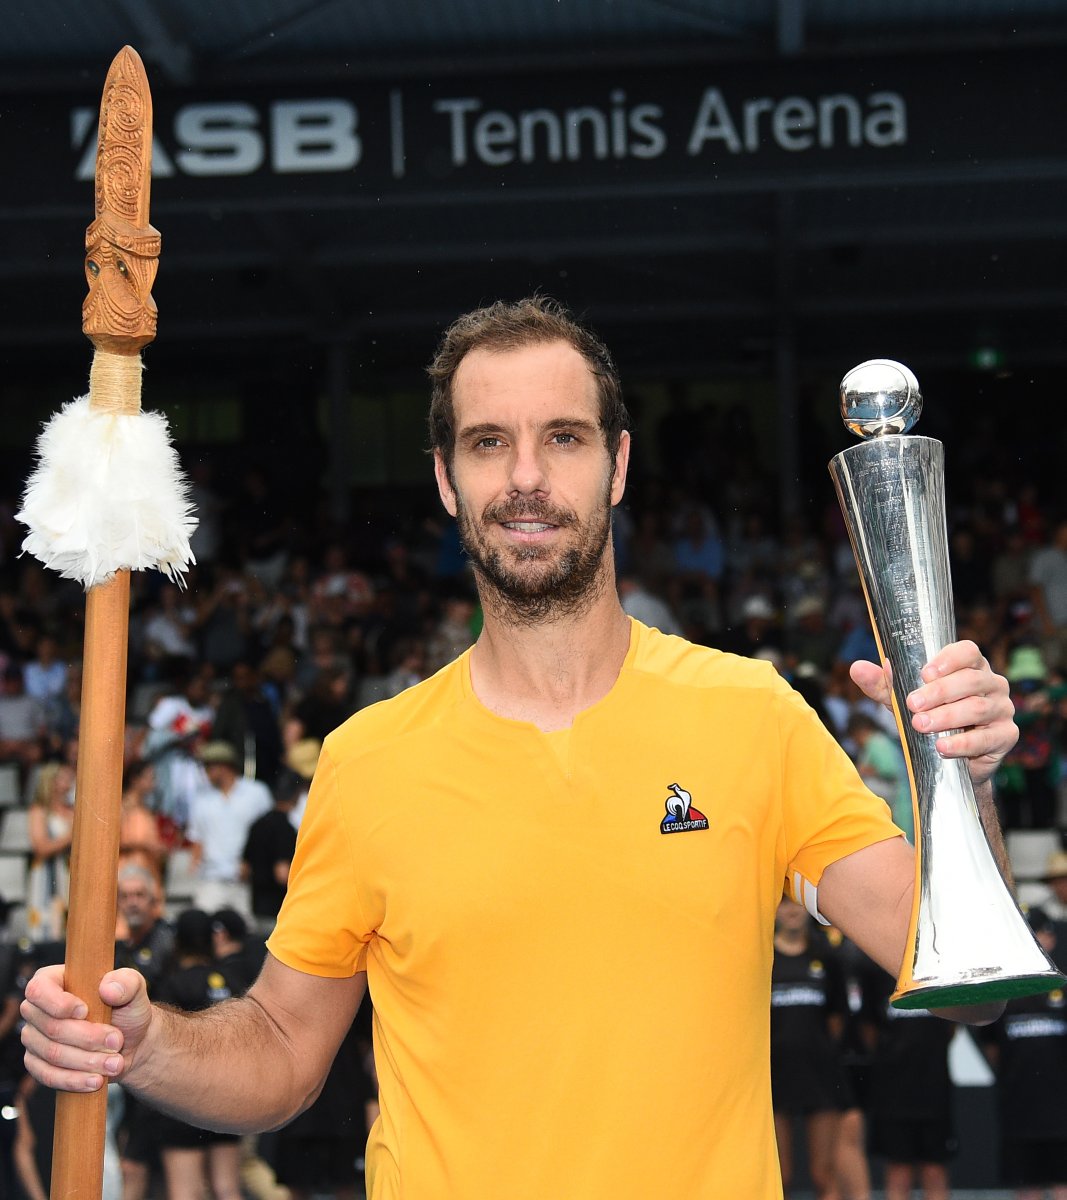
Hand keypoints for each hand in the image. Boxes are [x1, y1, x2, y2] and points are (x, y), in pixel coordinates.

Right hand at [21, 965, 152, 1092]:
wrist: (130, 1043)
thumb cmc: (127, 1010)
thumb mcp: (135, 989)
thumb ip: (126, 981)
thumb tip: (108, 988)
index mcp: (54, 980)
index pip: (39, 990)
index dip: (59, 1004)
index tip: (86, 1011)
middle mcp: (38, 1009)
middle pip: (51, 1027)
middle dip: (88, 1038)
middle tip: (117, 1041)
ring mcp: (35, 1038)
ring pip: (53, 1054)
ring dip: (86, 1061)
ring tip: (115, 1063)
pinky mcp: (38, 1064)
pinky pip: (48, 1076)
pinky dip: (74, 1080)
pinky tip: (96, 1080)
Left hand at [850, 639, 1016, 786]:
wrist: (948, 759)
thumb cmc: (928, 717)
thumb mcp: (902, 699)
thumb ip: (882, 684)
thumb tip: (856, 668)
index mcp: (969, 666)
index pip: (967, 651)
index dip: (948, 659)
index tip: (925, 673)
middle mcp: (991, 683)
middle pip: (970, 680)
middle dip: (939, 692)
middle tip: (912, 705)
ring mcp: (1002, 709)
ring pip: (978, 708)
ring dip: (947, 717)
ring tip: (921, 725)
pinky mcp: (1006, 736)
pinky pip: (988, 738)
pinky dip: (963, 743)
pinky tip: (942, 747)